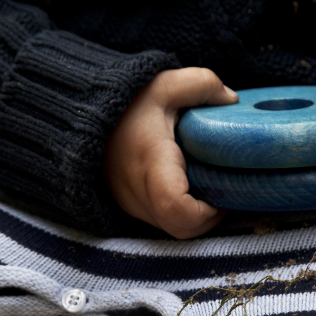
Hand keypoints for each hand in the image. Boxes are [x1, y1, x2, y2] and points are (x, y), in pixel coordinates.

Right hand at [104, 67, 237, 238]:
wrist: (83, 116)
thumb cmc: (128, 102)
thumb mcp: (165, 84)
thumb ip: (202, 84)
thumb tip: (232, 101)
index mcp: (150, 164)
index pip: (176, 208)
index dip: (207, 210)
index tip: (222, 188)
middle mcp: (138, 194)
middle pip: (183, 229)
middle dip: (211, 216)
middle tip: (226, 186)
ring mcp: (132, 205)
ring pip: (175, 230)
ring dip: (199, 216)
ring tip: (212, 184)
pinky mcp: (132, 208)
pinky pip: (165, 222)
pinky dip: (184, 213)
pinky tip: (193, 187)